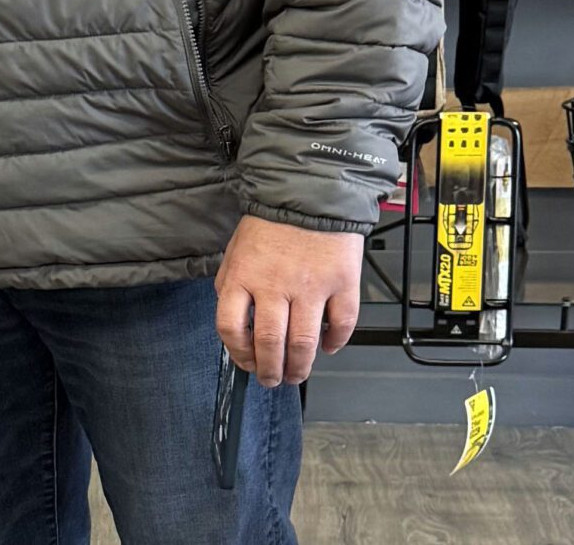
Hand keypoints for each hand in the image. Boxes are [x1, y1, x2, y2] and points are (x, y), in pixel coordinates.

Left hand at [215, 214, 362, 386]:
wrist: (308, 193)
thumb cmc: (270, 225)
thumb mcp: (236, 252)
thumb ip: (233, 288)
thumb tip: (237, 327)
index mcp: (243, 276)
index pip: (231, 327)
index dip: (238, 353)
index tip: (246, 363)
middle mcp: (275, 285)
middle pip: (270, 343)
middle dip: (271, 371)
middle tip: (274, 380)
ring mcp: (311, 286)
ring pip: (305, 343)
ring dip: (300, 367)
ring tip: (297, 374)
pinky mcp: (342, 283)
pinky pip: (342, 325)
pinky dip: (336, 343)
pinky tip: (329, 347)